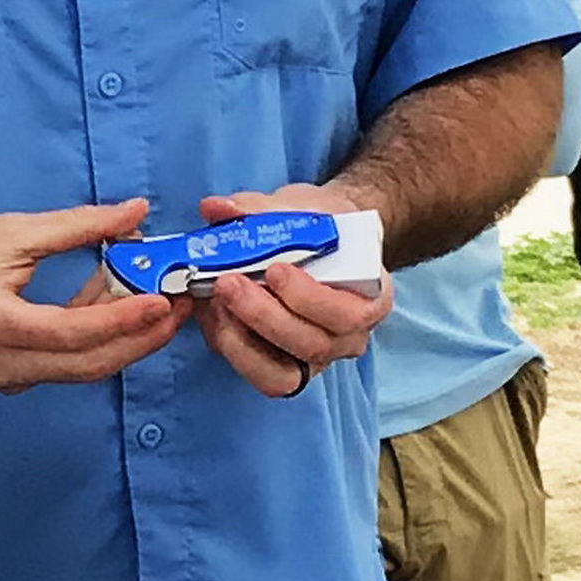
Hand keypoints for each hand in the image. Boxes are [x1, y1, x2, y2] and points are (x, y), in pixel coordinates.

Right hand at [0, 202, 186, 392]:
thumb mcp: (9, 231)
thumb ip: (76, 226)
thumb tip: (136, 212)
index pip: (73, 332)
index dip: (123, 318)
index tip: (163, 297)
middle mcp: (5, 366)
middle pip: (90, 363)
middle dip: (143, 336)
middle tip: (183, 303)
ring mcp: (10, 379)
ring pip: (85, 368)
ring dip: (129, 339)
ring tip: (167, 305)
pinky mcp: (17, 377)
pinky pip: (70, 364)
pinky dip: (101, 339)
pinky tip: (124, 308)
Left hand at [192, 188, 392, 397]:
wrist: (314, 240)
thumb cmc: (315, 228)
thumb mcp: (299, 207)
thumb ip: (258, 209)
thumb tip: (214, 207)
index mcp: (369, 300)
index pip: (346, 316)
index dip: (308, 299)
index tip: (274, 270)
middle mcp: (347, 338)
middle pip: (311, 345)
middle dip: (263, 316)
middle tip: (228, 282)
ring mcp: (315, 358)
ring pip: (281, 373)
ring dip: (240, 338)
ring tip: (213, 300)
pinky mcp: (280, 365)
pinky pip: (256, 372)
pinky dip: (229, 345)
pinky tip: (211, 314)